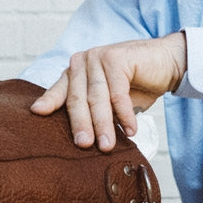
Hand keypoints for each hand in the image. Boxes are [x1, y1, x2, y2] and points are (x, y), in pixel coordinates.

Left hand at [30, 32, 186, 151]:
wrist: (166, 63)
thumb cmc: (135, 84)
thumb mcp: (109, 100)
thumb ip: (93, 111)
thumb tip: (81, 140)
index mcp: (76, 71)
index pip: (60, 91)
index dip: (49, 102)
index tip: (37, 113)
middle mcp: (83, 61)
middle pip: (78, 98)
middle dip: (82, 124)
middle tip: (84, 145)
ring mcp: (98, 57)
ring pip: (97, 98)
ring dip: (103, 124)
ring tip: (107, 146)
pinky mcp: (116, 58)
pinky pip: (118, 93)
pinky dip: (124, 114)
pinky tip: (130, 130)